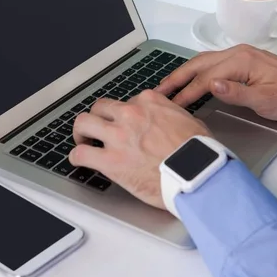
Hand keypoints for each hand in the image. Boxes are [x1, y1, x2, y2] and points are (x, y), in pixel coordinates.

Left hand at [69, 90, 211, 208]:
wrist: (197, 175)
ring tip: (82, 140)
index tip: (126, 124)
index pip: (128, 101)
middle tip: (98, 128)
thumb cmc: (199, 152)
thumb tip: (171, 120)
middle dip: (99, 118)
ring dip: (81, 132)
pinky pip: (81, 154)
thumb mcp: (189, 120)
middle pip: (101, 107)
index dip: (126, 115)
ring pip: (84, 123)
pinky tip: (79, 160)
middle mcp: (130, 113)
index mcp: (149, 102)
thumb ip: (172, 115)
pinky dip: (77, 157)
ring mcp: (118, 136)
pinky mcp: (110, 160)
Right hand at [156, 45, 276, 120]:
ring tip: (168, 84)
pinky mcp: (240, 59)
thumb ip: (236, 92)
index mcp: (241, 61)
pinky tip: (189, 77)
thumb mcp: (265, 100)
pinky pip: (211, 62)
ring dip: (184, 72)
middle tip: (159, 90)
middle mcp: (236, 53)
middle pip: (198, 64)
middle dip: (177, 77)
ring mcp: (237, 54)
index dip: (187, 92)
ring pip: (202, 61)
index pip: (205, 77)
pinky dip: (196, 70)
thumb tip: (212, 85)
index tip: (173, 104)